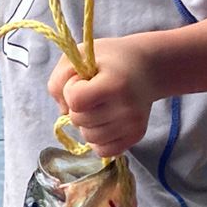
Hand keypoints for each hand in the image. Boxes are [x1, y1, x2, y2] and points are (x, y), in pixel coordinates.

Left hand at [47, 36, 157, 158]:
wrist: (146, 67)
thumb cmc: (109, 60)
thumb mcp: (80, 56)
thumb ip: (59, 80)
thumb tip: (64, 112)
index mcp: (114, 84)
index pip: (75, 100)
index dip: (71, 89)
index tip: (82, 80)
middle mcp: (126, 107)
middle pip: (79, 121)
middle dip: (78, 107)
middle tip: (93, 92)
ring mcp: (132, 124)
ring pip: (89, 138)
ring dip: (87, 124)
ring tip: (99, 106)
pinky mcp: (136, 136)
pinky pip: (103, 150)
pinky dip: (98, 139)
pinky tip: (104, 122)